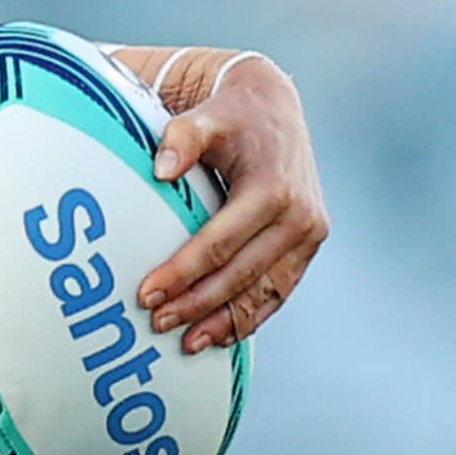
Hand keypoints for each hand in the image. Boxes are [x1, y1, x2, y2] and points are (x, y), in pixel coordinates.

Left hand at [138, 55, 331, 353]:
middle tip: (156, 324)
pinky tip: (222, 337)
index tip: (146, 294)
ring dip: (226, 321)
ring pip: (265, 290)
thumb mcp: (205, 118)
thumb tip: (160, 169)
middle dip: (197, 304)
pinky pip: (281, 289)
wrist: (273, 110)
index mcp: (273, 189)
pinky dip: (253, 316)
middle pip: (240, 274)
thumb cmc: (230, 117)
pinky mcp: (309, 245)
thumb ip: (181, 138)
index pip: (219, 243)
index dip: (182, 272)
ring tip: (187, 345)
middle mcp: (300, 215)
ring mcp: (310, 234)